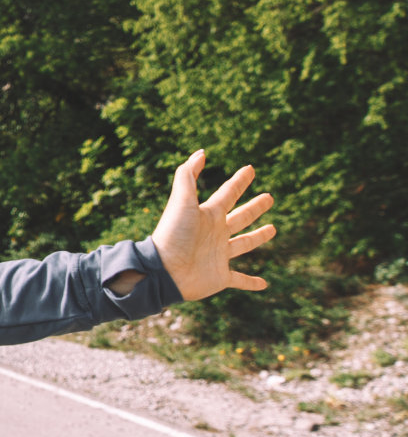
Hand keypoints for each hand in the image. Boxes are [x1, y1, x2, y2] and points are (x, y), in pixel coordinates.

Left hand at [151, 150, 275, 301]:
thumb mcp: (181, 201)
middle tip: (269, 197)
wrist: (163, 270)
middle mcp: (215, 233)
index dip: (239, 181)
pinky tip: (264, 284)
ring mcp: (218, 255)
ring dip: (258, 237)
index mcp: (208, 215)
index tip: (250, 169)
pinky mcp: (220, 277)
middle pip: (240, 217)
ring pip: (243, 244)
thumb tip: (201, 152)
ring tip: (273, 229)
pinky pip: (240, 280)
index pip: (228, 194)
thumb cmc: (172, 234)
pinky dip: (251, 283)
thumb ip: (188, 175)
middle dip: (254, 207)